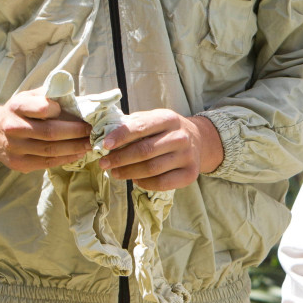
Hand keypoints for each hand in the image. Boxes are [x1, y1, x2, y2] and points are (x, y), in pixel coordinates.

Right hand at [0, 90, 90, 170]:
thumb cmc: (19, 111)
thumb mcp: (28, 96)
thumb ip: (49, 95)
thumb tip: (76, 99)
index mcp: (17, 107)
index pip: (42, 108)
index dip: (61, 110)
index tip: (76, 111)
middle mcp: (13, 127)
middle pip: (50, 132)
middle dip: (76, 132)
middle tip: (93, 131)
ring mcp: (14, 148)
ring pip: (50, 150)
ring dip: (74, 147)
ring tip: (90, 143)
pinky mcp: (18, 164)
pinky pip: (46, 163)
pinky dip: (65, 158)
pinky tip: (78, 153)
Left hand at [96, 110, 223, 190]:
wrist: (198, 140)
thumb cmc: (166, 130)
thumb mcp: (154, 119)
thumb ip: (133, 124)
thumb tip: (106, 132)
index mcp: (169, 119)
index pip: (141, 127)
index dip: (121, 136)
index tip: (105, 145)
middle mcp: (180, 136)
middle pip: (145, 151)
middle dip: (120, 158)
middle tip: (104, 163)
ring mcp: (187, 156)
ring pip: (151, 168)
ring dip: (128, 172)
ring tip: (115, 173)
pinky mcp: (190, 173)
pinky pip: (162, 183)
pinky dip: (144, 183)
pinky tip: (134, 179)